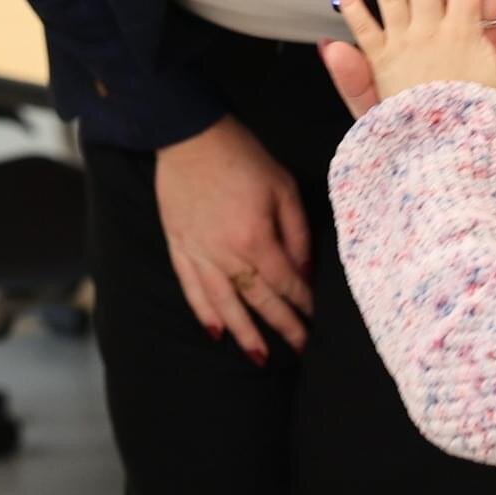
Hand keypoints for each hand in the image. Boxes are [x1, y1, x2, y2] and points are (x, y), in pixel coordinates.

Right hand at [154, 117, 313, 363]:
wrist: (190, 136)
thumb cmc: (243, 157)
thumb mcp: (283, 187)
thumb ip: (297, 232)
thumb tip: (304, 270)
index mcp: (256, 239)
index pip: (285, 282)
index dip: (302, 303)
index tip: (316, 320)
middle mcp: (225, 255)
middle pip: (258, 301)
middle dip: (281, 327)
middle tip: (300, 350)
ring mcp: (198, 254)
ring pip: (223, 305)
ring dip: (243, 334)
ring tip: (259, 358)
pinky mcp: (178, 248)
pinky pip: (192, 289)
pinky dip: (204, 313)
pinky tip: (216, 332)